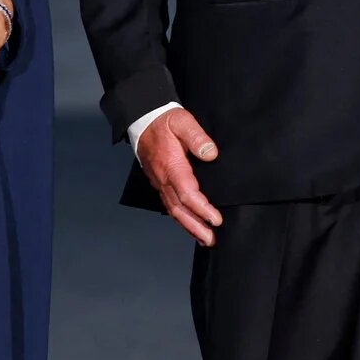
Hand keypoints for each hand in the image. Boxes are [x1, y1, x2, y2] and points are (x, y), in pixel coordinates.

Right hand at [137, 106, 224, 245]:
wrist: (143, 119)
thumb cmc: (165, 121)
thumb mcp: (183, 121)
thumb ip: (197, 137)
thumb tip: (210, 154)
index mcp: (171, 166)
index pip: (187, 194)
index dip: (202, 209)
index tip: (216, 219)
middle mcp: (163, 179)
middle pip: (179, 209)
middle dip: (196, 226)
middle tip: (211, 239)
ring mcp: (160, 183)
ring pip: (174, 210)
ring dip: (189, 227)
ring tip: (205, 239)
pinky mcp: (160, 183)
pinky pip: (170, 205)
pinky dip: (181, 219)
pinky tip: (191, 226)